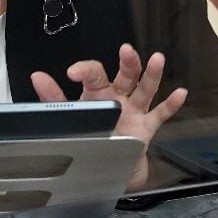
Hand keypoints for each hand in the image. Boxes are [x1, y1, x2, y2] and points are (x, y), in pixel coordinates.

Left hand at [31, 44, 186, 191]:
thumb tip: (37, 76)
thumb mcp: (70, 117)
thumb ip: (54, 98)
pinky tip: (181, 93)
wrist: (105, 167)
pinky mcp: (146, 127)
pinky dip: (171, 105)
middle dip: (127, 62)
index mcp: (98, 93)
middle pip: (125, 74)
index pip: (94, 74)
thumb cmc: (90, 135)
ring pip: (145, 89)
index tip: (73, 72)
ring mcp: (134, 110)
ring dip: (152, 74)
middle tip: (126, 50)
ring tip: (158, 59)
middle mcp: (118, 97)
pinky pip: (160, 114)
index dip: (84, 69)